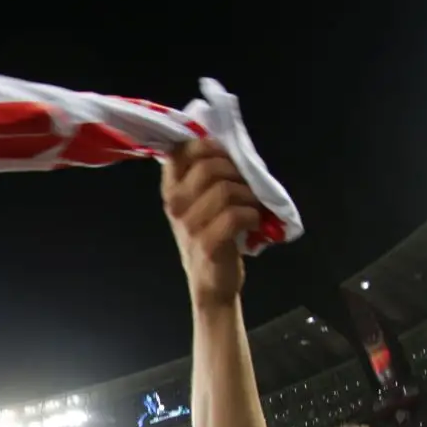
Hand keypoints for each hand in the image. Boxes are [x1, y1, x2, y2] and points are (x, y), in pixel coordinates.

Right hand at [160, 141, 259, 307]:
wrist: (212, 281)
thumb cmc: (211, 236)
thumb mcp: (201, 202)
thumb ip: (206, 174)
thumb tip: (229, 145)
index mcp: (172, 189)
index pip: (180, 151)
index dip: (207, 145)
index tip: (226, 154)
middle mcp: (175, 204)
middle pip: (208, 166)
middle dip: (236, 170)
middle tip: (247, 184)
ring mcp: (189, 225)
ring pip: (224, 190)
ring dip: (248, 194)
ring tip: (253, 205)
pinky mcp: (207, 244)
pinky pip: (234, 216)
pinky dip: (251, 214)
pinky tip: (254, 221)